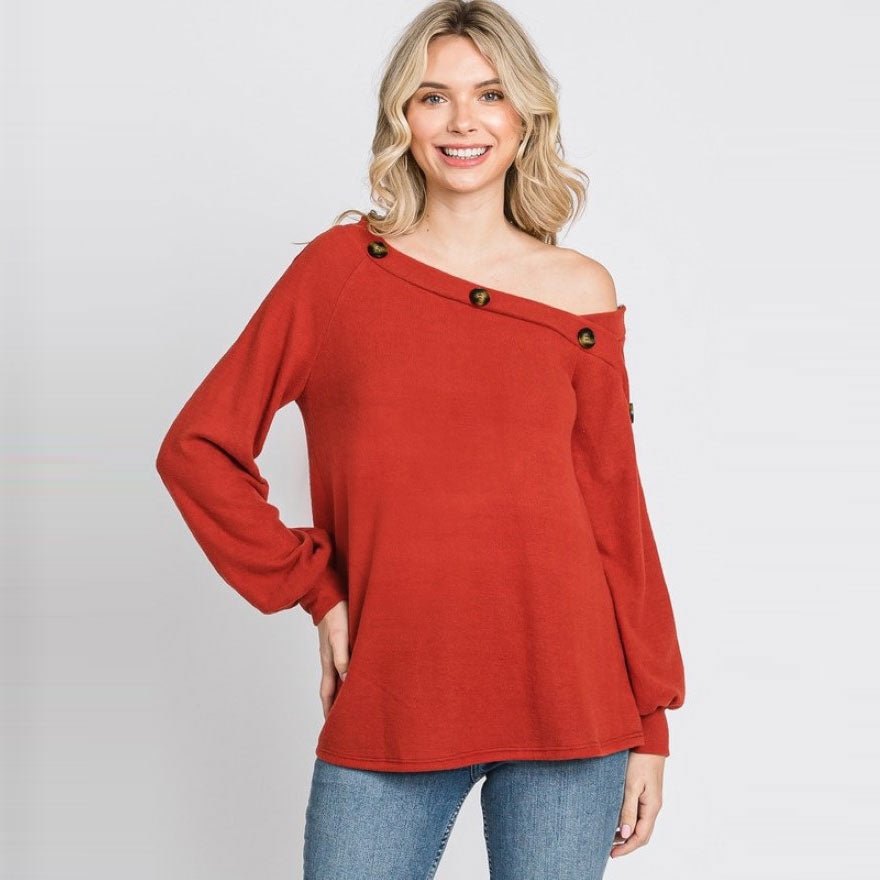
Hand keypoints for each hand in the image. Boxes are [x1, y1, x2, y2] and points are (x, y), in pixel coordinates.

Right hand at [316, 600, 349, 719]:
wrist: (328, 594)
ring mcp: (334, 652)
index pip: (327, 694)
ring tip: (351, 706)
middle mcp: (330, 660)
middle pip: (331, 690)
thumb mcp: (339, 637)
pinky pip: (344, 666)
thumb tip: (346, 680)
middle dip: (335, 707)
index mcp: (328, 662)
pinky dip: (348, 677)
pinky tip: (356, 677)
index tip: (333, 728)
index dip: (329, 711)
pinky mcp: (341, 644)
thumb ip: (342, 657)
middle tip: (343, 724)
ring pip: (338, 679)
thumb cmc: (335, 614)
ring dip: (343, 693)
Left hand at [610, 751, 664, 857]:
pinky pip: (639, 814)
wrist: (649, 742)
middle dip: (627, 844)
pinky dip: (628, 821)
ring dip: (627, 833)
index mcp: (652, 808)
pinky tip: (617, 819)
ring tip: (610, 837)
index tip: (612, 854)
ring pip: (640, 825)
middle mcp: (654, 807)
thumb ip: (628, 810)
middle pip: (642, 834)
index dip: (627, 848)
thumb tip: (626, 834)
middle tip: (609, 849)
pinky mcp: (647, 793)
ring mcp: (651, 800)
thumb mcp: (631, 786)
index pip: (640, 837)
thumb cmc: (639, 762)